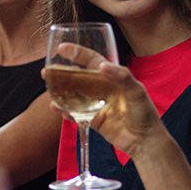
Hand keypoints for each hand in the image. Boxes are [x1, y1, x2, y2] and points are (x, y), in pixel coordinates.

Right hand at [47, 43, 169, 158]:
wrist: (145, 141)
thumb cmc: (145, 113)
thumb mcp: (136, 91)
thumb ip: (121, 77)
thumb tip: (102, 66)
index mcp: (112, 78)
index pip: (92, 61)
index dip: (77, 54)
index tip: (62, 48)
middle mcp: (102, 89)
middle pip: (78, 78)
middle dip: (62, 73)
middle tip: (46, 71)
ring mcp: (96, 104)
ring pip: (74, 95)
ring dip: (60, 91)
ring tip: (48, 88)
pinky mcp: (93, 120)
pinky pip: (75, 113)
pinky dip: (65, 111)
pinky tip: (56, 108)